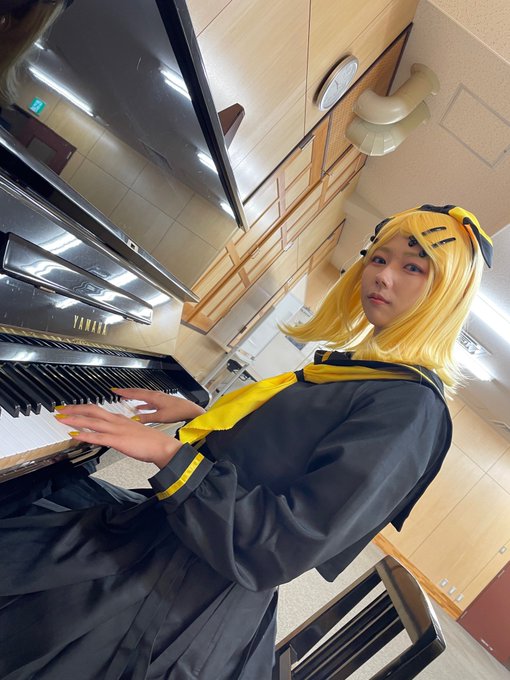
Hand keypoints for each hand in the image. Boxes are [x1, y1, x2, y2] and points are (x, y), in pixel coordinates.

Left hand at [57, 404, 182, 468]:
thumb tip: (108, 435)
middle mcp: (116, 421)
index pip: (97, 410)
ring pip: (92, 421)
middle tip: (60, 410)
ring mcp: (117, 430)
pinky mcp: (118, 440)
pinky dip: (86, 435)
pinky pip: (98, 437)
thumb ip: (119, 432)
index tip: (70, 409)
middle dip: (74, 410)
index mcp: (119, 419)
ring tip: (62, 419)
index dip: (81, 409)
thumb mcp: (132, 433)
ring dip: (75, 420)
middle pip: (91, 411)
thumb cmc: (150, 441)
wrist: (162, 446)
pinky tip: (76, 435)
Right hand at [112, 388, 204, 423]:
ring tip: (127, 399)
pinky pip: (149, 402)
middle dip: (127, 392)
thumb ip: (146, 418)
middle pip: (138, 392)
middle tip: (118, 392)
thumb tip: (134, 419)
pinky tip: (140, 407)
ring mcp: (159, 398)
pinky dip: (142, 403)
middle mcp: (156, 395)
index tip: (115, 391)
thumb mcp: (160, 417)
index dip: (124, 392)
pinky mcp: (162, 403)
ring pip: (143, 396)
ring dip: (134, 397)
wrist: (190, 411)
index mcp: (153, 397)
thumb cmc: (178, 411)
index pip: (135, 393)